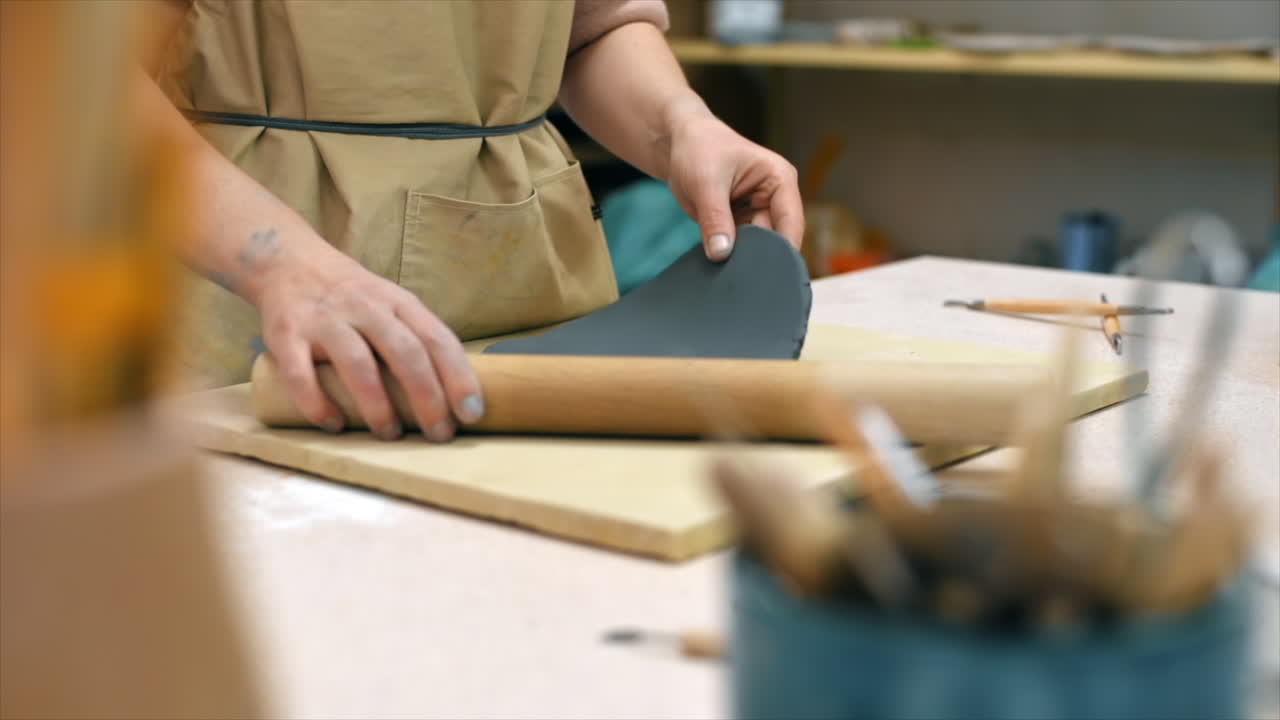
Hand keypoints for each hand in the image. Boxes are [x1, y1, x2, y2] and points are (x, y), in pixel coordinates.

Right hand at [250, 244, 483, 441]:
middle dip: (427, 398)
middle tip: (438, 434)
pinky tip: (333, 424)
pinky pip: (301, 374)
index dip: (459, 378)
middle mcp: (365, 308)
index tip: (472, 414)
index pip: (438, 339)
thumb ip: (417, 337)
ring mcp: (325, 320)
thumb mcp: (392, 303)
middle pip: (406, 353)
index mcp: (398, 302)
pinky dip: (318, 404)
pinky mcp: (287, 334)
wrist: (288, 261)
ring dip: (378, 407)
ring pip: (358, 365)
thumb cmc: (352, 297)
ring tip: (389, 434)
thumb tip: (455, 392)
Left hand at [661, 104, 803, 261]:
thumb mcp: (706, 182)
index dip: (782, 250)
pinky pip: (738, 247)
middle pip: (775, 239)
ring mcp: (757, 213)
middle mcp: (775, 199)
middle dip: (757, 257)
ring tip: (725, 267)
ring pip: (756, 247)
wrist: (678, 144)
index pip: (790, 223)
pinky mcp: (739, 224)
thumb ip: (715, 219)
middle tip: (738, 276)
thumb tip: (721, 255)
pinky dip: (729, 255)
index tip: (767, 274)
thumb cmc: (699, 148)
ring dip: (741, 258)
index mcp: (780, 180)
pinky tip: (718, 262)